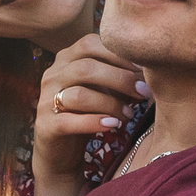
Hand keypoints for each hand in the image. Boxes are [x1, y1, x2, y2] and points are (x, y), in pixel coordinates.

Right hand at [31, 34, 145, 181]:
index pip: (90, 43)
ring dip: (110, 104)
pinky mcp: (45, 126)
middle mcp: (52, 75)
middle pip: (86, 67)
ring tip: (129, 115)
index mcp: (66, 59)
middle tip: (144, 93)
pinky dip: (94, 122)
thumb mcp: (103, 89)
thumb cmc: (87, 113)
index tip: (144, 70)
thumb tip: (150, 69)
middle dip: (120, 79)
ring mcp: (45, 100)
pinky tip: (113, 125)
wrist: (61, 152)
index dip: (119, 54)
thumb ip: (118, 76)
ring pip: (79, 95)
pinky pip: (69, 121)